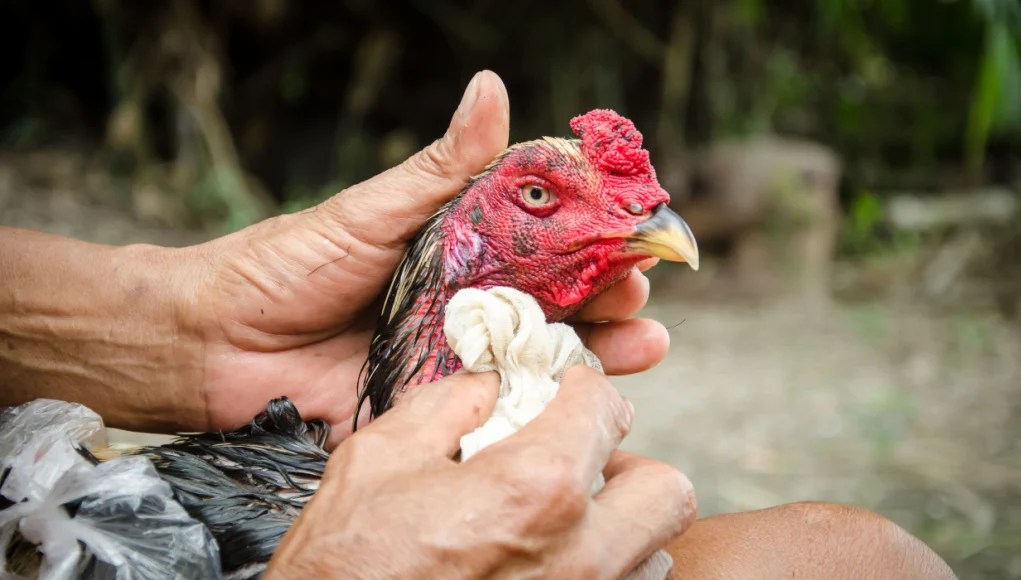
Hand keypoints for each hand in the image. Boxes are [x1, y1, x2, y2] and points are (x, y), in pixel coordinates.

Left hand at [176, 70, 669, 443]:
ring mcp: (453, 366)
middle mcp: (468, 311)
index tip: (635, 236)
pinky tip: (583, 414)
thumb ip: (442, 169)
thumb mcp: (372, 211)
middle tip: (642, 299)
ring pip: (540, 364)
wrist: (213, 344)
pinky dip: (539, 421)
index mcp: (462, 255)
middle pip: (559, 308)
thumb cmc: (285, 265)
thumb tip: (490, 88)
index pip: (547, 244)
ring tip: (643, 348)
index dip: (594, 241)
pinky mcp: (430, 417)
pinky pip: (493, 421)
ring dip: (598, 358)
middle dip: (611, 302)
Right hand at [265, 366, 695, 577]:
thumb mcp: (378, 461)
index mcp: (537, 490)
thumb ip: (445, 405)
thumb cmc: (345, 565)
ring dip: (622, 526)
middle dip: (628, 464)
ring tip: (562, 523)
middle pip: (666, 489)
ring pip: (657, 553)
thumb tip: (486, 384)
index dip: (584, 389)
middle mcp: (582, 557)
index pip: (605, 409)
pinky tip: (549, 567)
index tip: (566, 393)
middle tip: (577, 463)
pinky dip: (608, 573)